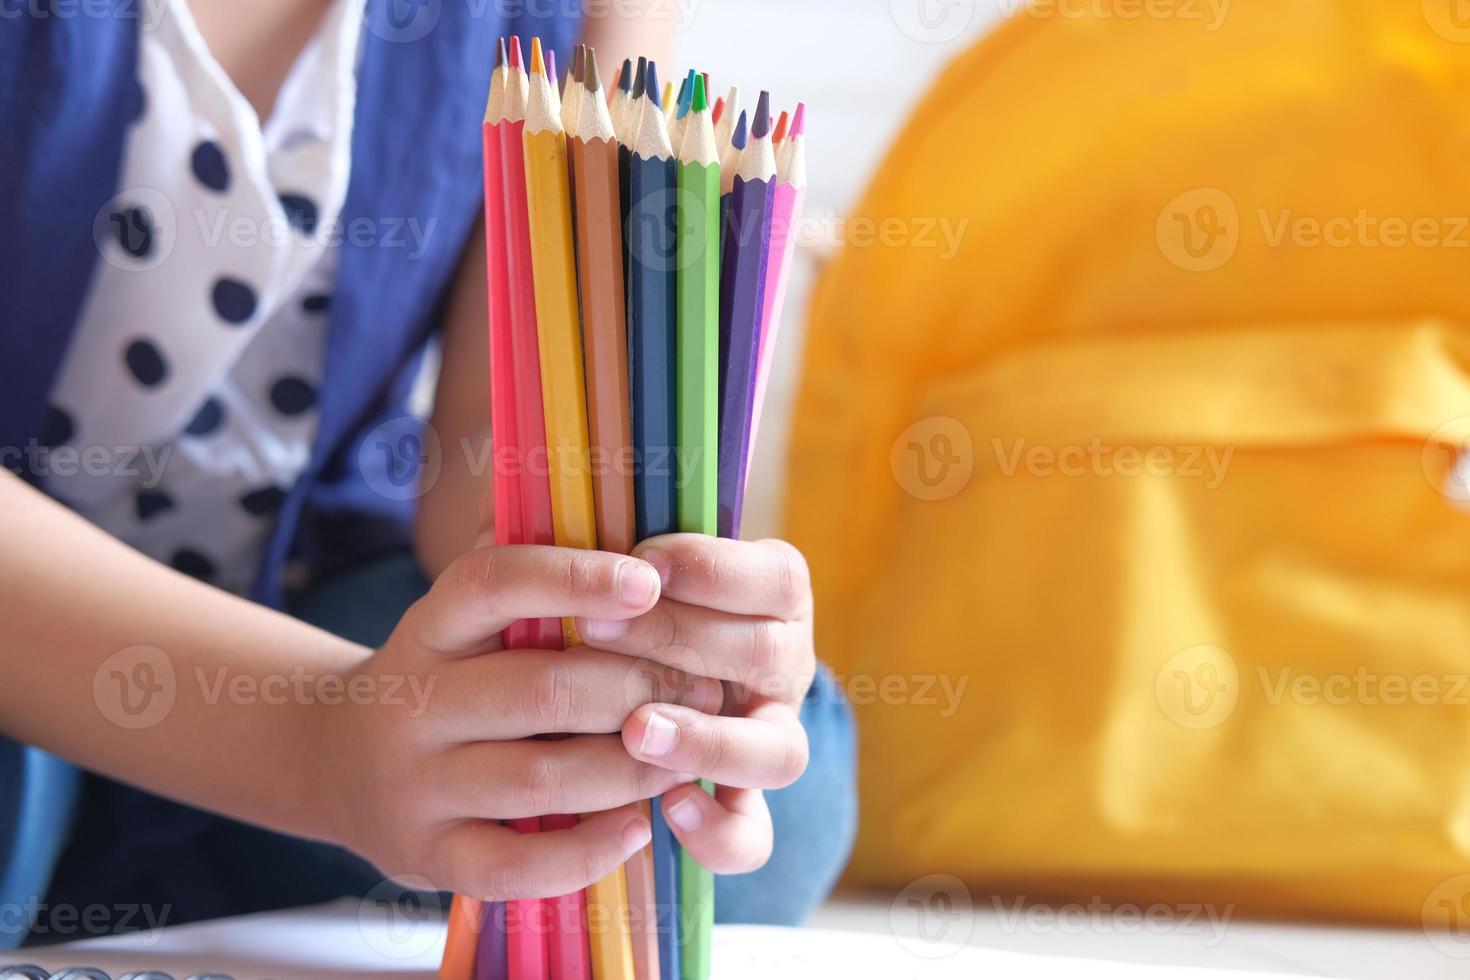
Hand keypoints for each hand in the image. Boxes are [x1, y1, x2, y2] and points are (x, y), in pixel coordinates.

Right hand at [309, 545, 723, 899]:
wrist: (336, 761)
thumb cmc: (442, 676)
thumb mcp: (460, 616)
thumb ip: (522, 570)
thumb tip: (594, 497)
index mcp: (429, 627)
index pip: (493, 583)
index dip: (574, 578)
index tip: (650, 582)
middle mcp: (413, 703)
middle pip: (540, 689)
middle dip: (638, 687)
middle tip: (704, 685)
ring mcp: (416, 786)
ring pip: (539, 778)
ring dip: (631, 768)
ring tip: (686, 754)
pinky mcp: (428, 858)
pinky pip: (514, 866)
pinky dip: (586, 851)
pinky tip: (636, 826)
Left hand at [575, 535, 816, 873]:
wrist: (604, 675)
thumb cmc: (613, 596)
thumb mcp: (615, 558)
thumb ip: (605, 535)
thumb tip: (549, 505)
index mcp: (772, 595)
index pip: (774, 577)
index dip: (711, 570)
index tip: (642, 563)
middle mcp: (785, 667)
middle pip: (767, 655)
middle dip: (678, 640)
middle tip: (595, 629)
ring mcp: (768, 739)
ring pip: (778, 753)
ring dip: (706, 739)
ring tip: (635, 729)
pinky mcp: (739, 806)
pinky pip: (752, 836)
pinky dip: (717, 829)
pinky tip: (666, 810)